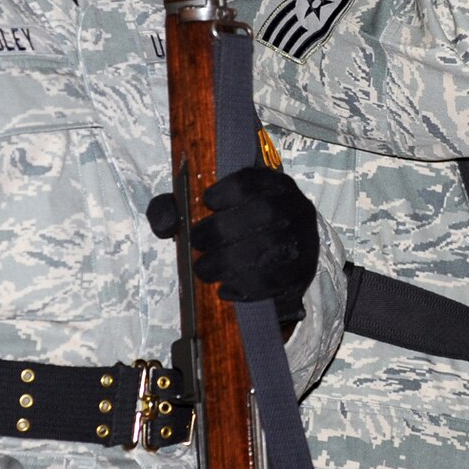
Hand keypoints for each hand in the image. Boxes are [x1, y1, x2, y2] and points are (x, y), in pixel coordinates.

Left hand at [146, 166, 318, 321]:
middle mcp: (295, 208)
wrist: (277, 270)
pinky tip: (226, 289)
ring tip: (205, 271)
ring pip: (272, 245)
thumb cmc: (238, 234)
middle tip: (197, 244)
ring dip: (230, 261)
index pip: (256, 178)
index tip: (207, 203)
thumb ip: (176, 210)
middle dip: (222, 229)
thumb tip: (165, 224)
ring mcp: (303, 240)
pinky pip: (277, 279)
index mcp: (273, 185)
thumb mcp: (209, 213)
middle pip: (265, 211)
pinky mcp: (302, 272)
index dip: (229, 189)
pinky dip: (247, 286)